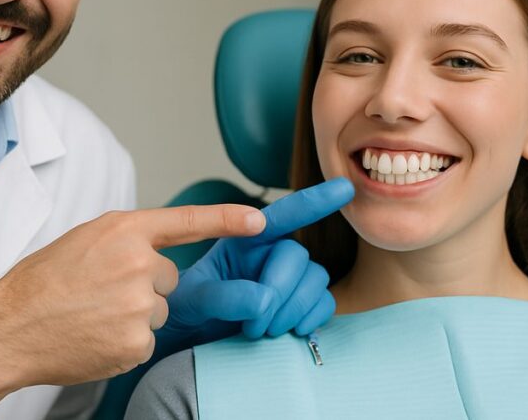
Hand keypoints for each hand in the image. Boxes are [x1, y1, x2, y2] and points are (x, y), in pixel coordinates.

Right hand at [0, 203, 265, 411]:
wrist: (10, 327)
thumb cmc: (42, 282)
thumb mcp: (85, 240)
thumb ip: (126, 240)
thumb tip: (153, 252)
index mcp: (124, 230)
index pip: (188, 221)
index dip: (229, 219)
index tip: (262, 220)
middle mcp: (139, 263)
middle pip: (170, 278)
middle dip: (144, 286)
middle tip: (100, 293)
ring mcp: (139, 305)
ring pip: (158, 311)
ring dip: (134, 316)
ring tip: (92, 315)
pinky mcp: (137, 342)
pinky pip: (147, 340)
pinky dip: (125, 342)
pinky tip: (95, 336)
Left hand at [158, 177, 353, 352]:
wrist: (186, 337)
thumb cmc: (184, 309)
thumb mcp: (191, 299)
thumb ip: (221, 296)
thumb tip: (264, 299)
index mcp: (243, 237)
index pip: (280, 215)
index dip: (313, 201)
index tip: (343, 189)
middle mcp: (268, 252)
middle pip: (296, 255)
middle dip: (280, 290)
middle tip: (254, 324)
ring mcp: (288, 277)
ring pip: (315, 278)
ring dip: (295, 307)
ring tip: (265, 330)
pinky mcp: (299, 303)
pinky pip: (324, 302)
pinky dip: (313, 316)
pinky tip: (294, 331)